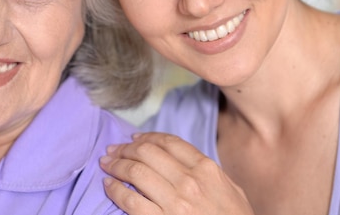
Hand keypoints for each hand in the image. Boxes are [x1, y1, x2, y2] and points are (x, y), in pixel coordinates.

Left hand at [99, 132, 253, 214]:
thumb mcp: (232, 191)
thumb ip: (209, 172)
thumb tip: (185, 160)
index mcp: (206, 169)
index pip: (169, 143)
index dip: (147, 137)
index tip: (134, 138)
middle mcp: (189, 181)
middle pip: (147, 153)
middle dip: (125, 149)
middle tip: (113, 150)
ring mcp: (174, 203)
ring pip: (135, 172)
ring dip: (116, 165)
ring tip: (106, 164)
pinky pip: (130, 201)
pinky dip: (115, 190)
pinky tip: (108, 186)